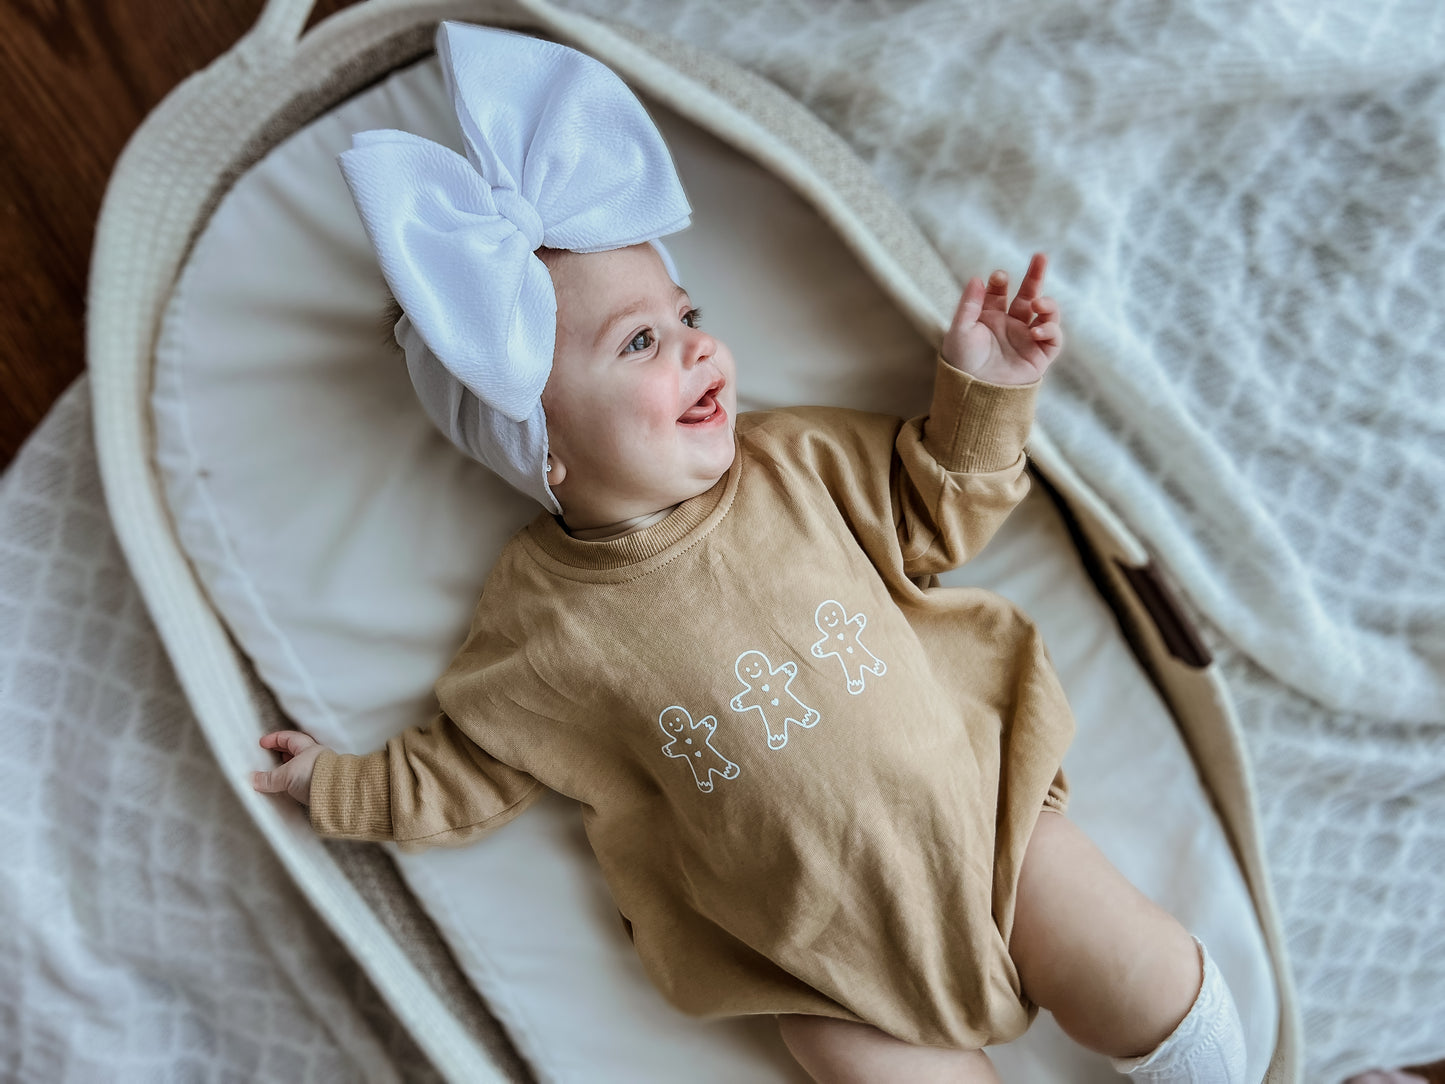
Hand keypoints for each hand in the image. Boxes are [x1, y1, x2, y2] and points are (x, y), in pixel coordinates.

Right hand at [252, 730, 325, 805]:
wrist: (337, 792)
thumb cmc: (314, 775)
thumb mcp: (287, 774)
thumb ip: (270, 778)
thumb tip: (254, 779)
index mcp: (307, 747)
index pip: (289, 738)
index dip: (275, 739)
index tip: (262, 743)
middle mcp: (315, 757)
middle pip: (296, 751)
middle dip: (282, 752)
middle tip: (269, 756)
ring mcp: (319, 771)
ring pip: (301, 766)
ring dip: (289, 768)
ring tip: (277, 774)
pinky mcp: (321, 785)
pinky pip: (304, 780)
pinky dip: (295, 781)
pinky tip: (288, 788)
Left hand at [942, 252, 1062, 384]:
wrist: (973, 394)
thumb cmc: (961, 364)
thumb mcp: (960, 330)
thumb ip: (969, 304)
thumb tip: (976, 277)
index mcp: (989, 318)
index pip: (999, 292)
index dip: (1000, 281)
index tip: (999, 277)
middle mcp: (1009, 326)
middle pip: (1028, 295)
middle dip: (1035, 276)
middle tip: (1040, 256)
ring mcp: (1025, 340)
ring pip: (1046, 315)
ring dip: (1047, 304)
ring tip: (1038, 303)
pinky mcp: (1038, 356)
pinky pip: (1053, 339)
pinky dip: (1050, 331)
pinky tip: (1036, 331)